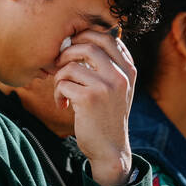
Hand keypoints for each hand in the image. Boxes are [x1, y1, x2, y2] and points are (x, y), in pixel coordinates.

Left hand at [53, 27, 135, 185]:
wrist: (110, 149)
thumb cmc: (108, 117)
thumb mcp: (118, 89)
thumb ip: (110, 66)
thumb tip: (85, 40)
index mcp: (128, 70)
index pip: (108, 37)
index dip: (86, 36)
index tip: (74, 48)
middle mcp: (120, 76)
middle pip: (88, 44)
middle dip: (68, 52)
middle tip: (61, 64)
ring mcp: (106, 87)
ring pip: (71, 65)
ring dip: (59, 76)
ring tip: (62, 90)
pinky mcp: (89, 99)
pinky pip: (63, 83)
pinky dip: (57, 93)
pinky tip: (63, 104)